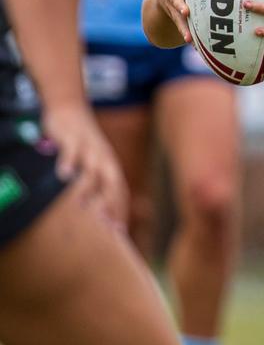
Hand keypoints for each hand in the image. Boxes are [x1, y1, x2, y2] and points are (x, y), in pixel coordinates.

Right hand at [43, 103, 128, 226]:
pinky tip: (63, 175)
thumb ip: (94, 187)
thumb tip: (97, 217)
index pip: (120, 193)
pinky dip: (68, 162)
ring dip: (89, 187)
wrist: (70, 110)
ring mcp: (89, 148)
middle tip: (106, 227)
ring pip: (92, 169)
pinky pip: (71, 151)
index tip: (119, 234)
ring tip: (83, 207)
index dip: (120, 212)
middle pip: (112, 183)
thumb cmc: (81, 146)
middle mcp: (103, 159)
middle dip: (110, 204)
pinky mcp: (72, 138)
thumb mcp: (90, 165)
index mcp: (110, 168)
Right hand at [150, 0, 192, 44]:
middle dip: (180, 6)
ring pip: (178, 19)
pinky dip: (190, 37)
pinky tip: (196, 46)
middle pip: (176, 0)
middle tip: (185, 12)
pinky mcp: (177, 19)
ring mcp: (172, 8)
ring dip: (184, 29)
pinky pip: (183, 28)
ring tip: (188, 39)